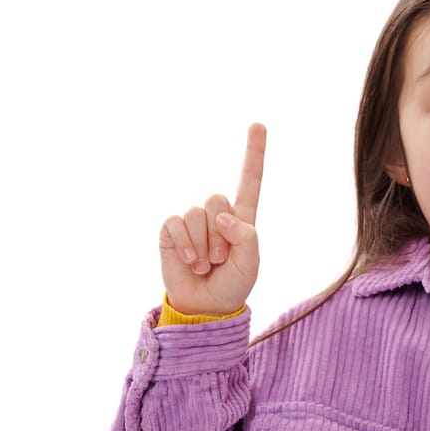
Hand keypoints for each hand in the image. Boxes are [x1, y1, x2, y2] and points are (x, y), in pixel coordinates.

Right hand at [158, 123, 265, 315]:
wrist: (205, 307)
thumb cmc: (232, 285)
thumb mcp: (250, 265)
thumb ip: (246, 238)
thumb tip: (222, 216)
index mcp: (242, 218)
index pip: (249, 180)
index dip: (253, 153)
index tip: (258, 124)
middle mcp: (216, 214)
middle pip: (218, 198)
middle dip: (221, 234)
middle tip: (221, 260)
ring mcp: (192, 221)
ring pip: (197, 213)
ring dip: (204, 245)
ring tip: (206, 265)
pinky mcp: (171, 231)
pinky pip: (176, 223)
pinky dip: (185, 244)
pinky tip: (190, 261)